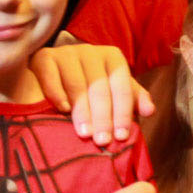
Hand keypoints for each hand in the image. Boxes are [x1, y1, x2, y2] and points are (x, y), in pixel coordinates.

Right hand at [30, 35, 152, 143]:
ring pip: (77, 84)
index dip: (123, 113)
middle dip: (103, 117)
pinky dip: (57, 93)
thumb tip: (149, 110)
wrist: (53, 68)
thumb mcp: (114, 89)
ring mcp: (66, 53)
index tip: (121, 136)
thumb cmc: (89, 84)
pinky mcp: (43, 57)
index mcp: (112, 58)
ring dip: (82, 111)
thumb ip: (132, 99)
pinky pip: (51, 75)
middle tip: (102, 141)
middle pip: (100, 87)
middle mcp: (90, 51)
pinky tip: (62, 109)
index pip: (122, 87)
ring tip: (85, 134)